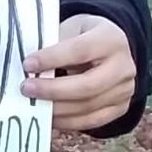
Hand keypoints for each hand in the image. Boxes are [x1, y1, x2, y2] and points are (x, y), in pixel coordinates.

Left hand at [23, 13, 136, 133]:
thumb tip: (31, 71)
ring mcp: (125, 90)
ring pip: (87, 107)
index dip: (52, 59)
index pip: (80, 51)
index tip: (28, 64)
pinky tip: (48, 117)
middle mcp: (124, 66)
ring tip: (33, 104)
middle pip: (87, 85)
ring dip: (56, 109)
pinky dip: (66, 122)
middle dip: (53, 90)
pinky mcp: (120, 108)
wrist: (107, 51)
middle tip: (27, 89)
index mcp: (111, 39)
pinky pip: (91, 121)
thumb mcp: (70, 29)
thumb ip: (54, 46)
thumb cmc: (82, 37)